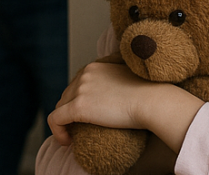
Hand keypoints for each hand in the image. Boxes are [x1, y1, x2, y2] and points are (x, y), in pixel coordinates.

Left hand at [48, 62, 195, 148]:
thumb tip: (113, 98)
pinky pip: (56, 119)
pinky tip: (67, 142)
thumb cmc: (148, 94)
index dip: (77, 101)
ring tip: (74, 135)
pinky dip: (57, 132)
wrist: (152, 100)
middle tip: (79, 128)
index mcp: (94, 67)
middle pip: (67, 95)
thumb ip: (113, 83)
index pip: (76, 84)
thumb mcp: (126, 80)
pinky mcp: (79, 106)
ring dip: (64, 122)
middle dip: (70, 111)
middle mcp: (84, 74)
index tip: (86, 116)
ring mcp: (80, 89)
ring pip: (60, 107)